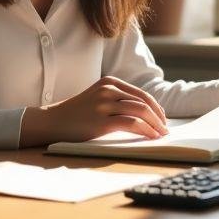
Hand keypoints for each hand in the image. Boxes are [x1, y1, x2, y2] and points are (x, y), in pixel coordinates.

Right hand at [19, 76, 167, 146]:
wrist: (53, 121)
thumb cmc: (78, 113)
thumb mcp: (98, 97)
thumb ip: (118, 99)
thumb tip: (146, 113)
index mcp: (110, 82)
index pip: (141, 94)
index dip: (156, 107)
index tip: (162, 119)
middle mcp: (108, 90)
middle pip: (144, 102)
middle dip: (158, 117)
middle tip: (165, 129)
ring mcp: (104, 104)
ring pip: (140, 111)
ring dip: (155, 124)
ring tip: (160, 134)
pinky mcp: (102, 121)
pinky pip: (132, 124)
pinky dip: (145, 130)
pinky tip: (151, 136)